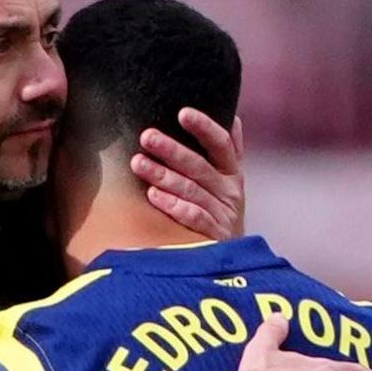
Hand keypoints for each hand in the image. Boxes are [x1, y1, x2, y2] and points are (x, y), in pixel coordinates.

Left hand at [133, 109, 245, 239]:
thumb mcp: (229, 181)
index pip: (221, 143)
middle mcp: (229, 191)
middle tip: (147, 136)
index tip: (182, 113)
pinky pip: (193, 217)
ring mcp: (223, 214)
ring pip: (191, 190)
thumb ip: (230, 151)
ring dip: (163, 175)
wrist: (231, 258)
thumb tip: (234, 118)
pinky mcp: (214, 236)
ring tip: (137, 163)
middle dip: (171, 150)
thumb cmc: (220, 210)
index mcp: (232, 172)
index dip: (204, 127)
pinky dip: (174, 205)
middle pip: (199, 165)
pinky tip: (153, 195)